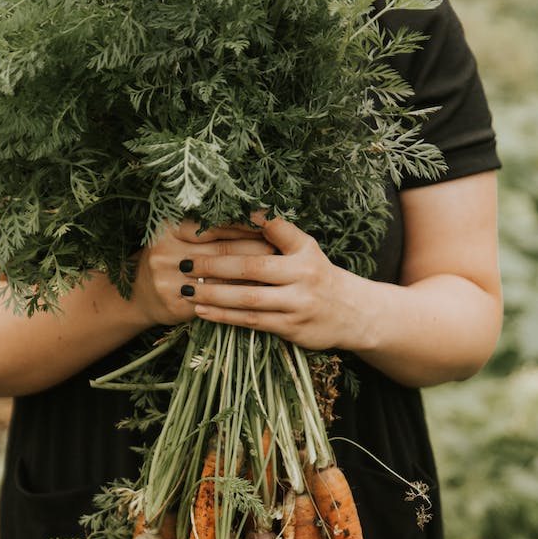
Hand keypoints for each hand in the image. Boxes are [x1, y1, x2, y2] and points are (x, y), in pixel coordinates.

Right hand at [131, 217, 276, 327]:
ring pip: (221, 277)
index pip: (215, 225)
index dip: (244, 225)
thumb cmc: (168, 261)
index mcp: (167, 228)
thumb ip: (207, 229)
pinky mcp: (176, 304)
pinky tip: (258, 294)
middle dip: (254, 250)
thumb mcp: (177, 237)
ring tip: (276, 271)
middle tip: (280, 250)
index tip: (269, 226)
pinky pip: (215, 300)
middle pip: (221, 250)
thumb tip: (256, 220)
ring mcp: (168, 280)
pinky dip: (237, 297)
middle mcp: (164, 252)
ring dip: (251, 275)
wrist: (138, 297)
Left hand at [177, 214, 357, 349]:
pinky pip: (251, 322)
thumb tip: (248, 210)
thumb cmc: (319, 276)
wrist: (353, 314)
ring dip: (214, 294)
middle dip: (215, 264)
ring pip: (248, 299)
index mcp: (304, 250)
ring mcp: (297, 304)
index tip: (208, 223)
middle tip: (185, 262)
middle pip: (252, 268)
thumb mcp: (306, 249)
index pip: (271, 231)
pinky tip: (203, 311)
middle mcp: (303, 276)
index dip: (240, 226)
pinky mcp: (291, 328)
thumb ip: (278, 232)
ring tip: (186, 288)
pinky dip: (224, 316)